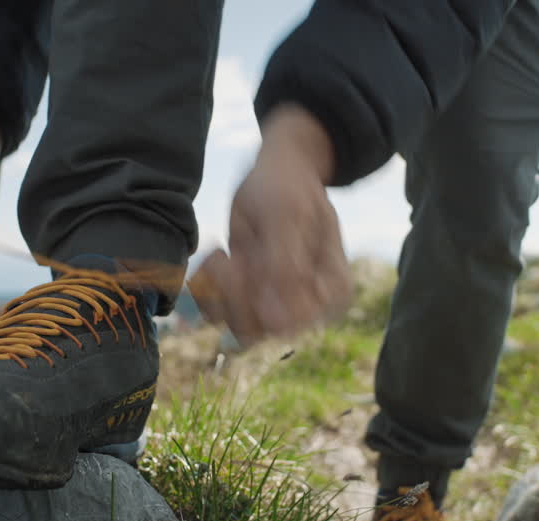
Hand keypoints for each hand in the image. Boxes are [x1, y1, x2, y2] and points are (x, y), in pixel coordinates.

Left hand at [190, 105, 351, 345]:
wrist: (277, 173)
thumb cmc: (288, 188)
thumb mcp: (286, 216)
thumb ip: (284, 268)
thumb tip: (278, 324)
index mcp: (330, 292)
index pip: (286, 324)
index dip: (254, 299)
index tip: (242, 261)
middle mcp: (306, 307)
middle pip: (257, 329)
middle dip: (233, 292)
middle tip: (231, 256)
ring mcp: (276, 305)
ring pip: (235, 325)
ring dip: (218, 290)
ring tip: (225, 254)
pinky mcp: (250, 299)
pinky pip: (220, 314)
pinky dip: (208, 287)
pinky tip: (220, 256)